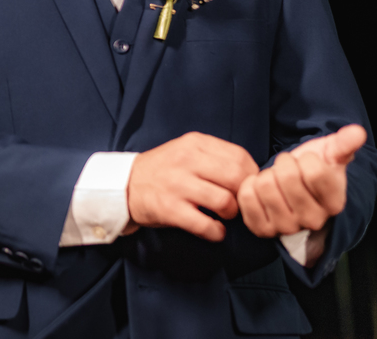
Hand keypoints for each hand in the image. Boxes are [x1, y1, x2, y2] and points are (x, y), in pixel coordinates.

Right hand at [127, 132, 259, 241]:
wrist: (125, 185)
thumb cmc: (163, 170)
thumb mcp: (186, 150)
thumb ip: (215, 157)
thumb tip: (251, 175)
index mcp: (194, 143)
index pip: (240, 157)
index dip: (251, 176)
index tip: (248, 187)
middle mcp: (186, 160)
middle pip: (237, 178)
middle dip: (245, 196)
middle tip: (239, 203)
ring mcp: (177, 185)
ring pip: (224, 201)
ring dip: (231, 214)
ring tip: (224, 216)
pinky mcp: (169, 208)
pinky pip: (205, 225)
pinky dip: (216, 232)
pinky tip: (214, 230)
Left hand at [237, 124, 366, 238]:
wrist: (289, 189)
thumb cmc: (310, 170)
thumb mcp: (328, 154)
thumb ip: (344, 144)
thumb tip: (357, 132)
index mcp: (335, 203)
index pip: (315, 171)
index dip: (306, 159)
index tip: (307, 164)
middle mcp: (313, 221)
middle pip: (287, 177)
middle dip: (284, 164)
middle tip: (288, 171)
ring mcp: (287, 227)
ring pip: (265, 186)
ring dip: (267, 175)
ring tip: (276, 181)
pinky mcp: (262, 229)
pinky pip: (247, 197)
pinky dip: (250, 185)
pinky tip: (261, 189)